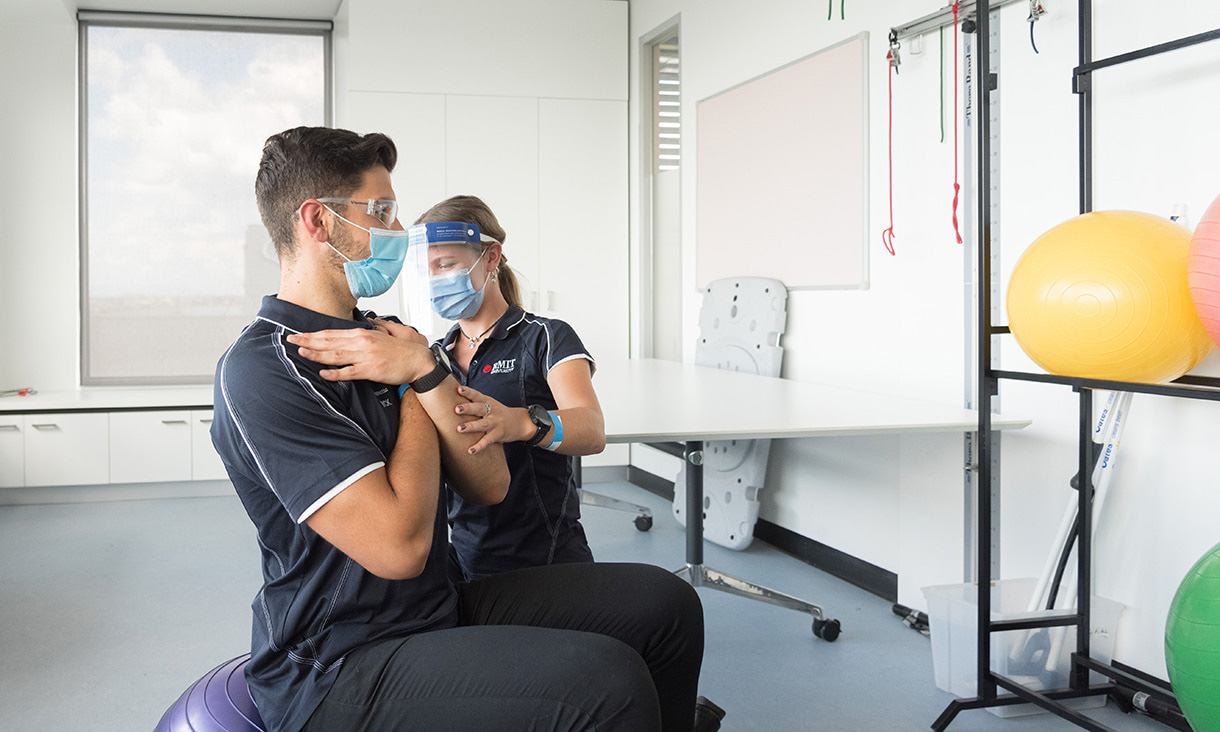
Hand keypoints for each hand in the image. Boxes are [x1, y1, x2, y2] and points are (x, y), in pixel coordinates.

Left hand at [287, 319, 432, 383]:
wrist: (418, 361)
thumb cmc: (402, 349)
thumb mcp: (386, 333)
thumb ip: (373, 328)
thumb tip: (367, 322)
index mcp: (363, 333)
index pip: (333, 333)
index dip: (314, 334)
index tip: (299, 334)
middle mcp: (362, 342)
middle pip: (329, 341)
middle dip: (308, 340)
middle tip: (291, 340)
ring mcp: (365, 356)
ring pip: (335, 355)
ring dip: (316, 354)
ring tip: (301, 352)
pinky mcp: (370, 370)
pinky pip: (348, 372)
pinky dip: (334, 373)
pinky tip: (322, 373)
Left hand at [453, 384, 532, 454]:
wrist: (521, 422)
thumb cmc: (500, 413)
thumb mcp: (491, 404)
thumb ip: (476, 403)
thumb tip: (455, 399)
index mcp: (488, 402)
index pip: (477, 395)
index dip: (468, 392)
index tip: (459, 389)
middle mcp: (492, 411)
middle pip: (479, 408)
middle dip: (468, 408)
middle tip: (456, 409)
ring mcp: (495, 423)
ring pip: (482, 424)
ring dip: (471, 426)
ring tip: (459, 429)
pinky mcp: (498, 435)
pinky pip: (487, 441)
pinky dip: (479, 446)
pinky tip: (470, 451)